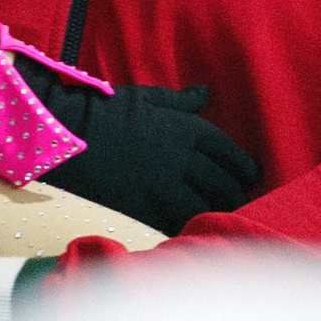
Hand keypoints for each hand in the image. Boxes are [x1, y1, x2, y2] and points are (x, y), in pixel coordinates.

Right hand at [20, 68, 261, 232]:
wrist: (68, 134)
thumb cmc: (108, 110)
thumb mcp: (148, 97)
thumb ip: (181, 101)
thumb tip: (205, 93)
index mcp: (186, 129)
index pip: (229, 152)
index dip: (244, 166)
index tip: (251, 174)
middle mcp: (182, 159)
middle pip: (224, 184)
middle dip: (236, 192)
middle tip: (240, 197)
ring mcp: (164, 186)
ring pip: (207, 207)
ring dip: (218, 212)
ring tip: (223, 215)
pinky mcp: (145, 208)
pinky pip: (178, 223)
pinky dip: (190, 226)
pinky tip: (193, 227)